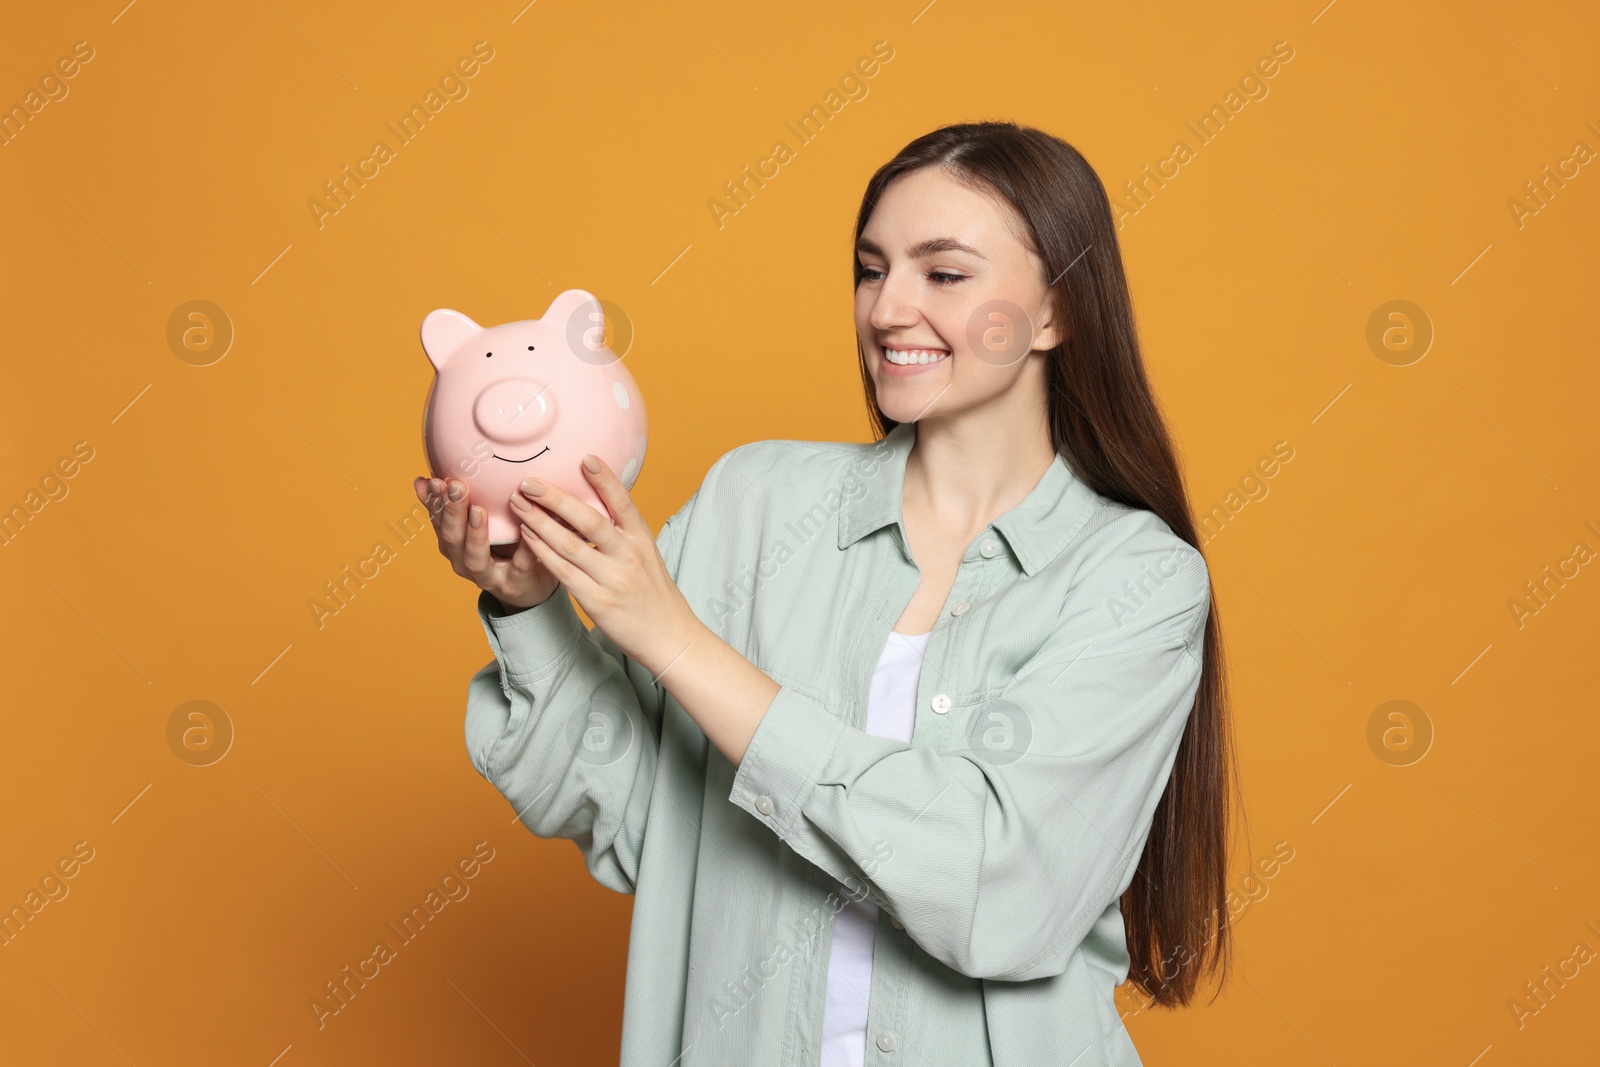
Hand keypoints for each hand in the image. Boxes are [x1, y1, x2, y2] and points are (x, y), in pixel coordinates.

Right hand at [414, 475, 560, 612]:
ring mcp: (489, 576)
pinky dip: (523, 548)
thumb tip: (424, 478)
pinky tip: (527, 528)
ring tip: (478, 510)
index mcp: (453, 545)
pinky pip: (519, 566)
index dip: (434, 502)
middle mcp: (464, 563)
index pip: (438, 522)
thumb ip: (455, 503)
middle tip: (456, 487)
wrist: (528, 584)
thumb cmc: (501, 547)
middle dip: (452, 512)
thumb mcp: (476, 524)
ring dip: (475, 534)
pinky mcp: (515, 584)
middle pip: (452, 539)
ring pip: (475, 558)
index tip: (434, 481)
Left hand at [512, 453, 696, 669]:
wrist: (669, 637)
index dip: (605, 480)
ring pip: (570, 544)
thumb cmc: (653, 594)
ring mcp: (612, 579)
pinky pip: (564, 572)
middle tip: (528, 481)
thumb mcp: (647, 555)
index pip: (623, 503)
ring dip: (539, 522)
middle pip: (588, 520)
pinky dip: (543, 552)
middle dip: (555, 498)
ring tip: (518, 504)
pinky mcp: (597, 602)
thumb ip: (623, 532)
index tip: (586, 458)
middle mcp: (628, 555)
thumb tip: (596, 502)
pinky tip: (527, 537)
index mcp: (642, 540)